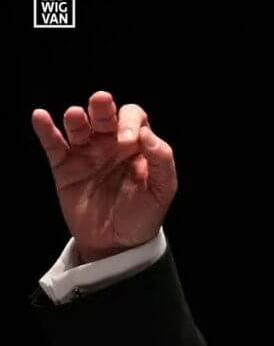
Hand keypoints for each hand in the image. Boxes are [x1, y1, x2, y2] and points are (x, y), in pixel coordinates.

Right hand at [31, 91, 176, 263]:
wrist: (118, 243)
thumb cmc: (144, 214)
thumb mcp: (163, 190)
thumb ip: (162, 161)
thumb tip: (148, 134)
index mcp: (137, 146)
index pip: (133, 118)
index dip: (131, 122)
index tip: (129, 140)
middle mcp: (111, 144)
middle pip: (104, 115)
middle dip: (102, 107)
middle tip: (101, 102)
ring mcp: (87, 155)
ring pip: (79, 127)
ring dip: (76, 118)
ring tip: (75, 115)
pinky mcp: (65, 168)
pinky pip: (53, 145)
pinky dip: (45, 130)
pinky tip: (40, 117)